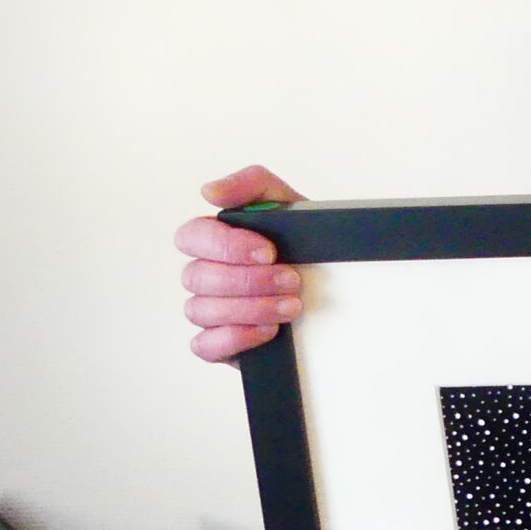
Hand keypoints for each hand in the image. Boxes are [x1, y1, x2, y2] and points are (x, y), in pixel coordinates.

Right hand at [176, 166, 304, 362]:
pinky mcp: (218, 343)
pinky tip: (270, 331)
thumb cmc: (304, 244)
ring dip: (251, 308)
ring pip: (202, 310)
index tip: (268, 251)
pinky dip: (235, 338)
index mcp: (215, 240)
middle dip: (249, 280)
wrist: (338, 288)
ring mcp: (209, 311)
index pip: (192, 236)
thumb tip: (209, 191)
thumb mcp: (289, 205)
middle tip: (293, 280)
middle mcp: (206, 275)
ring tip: (293, 306)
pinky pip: (204, 345)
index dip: (226, 245)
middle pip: (198, 277)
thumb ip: (252, 184)